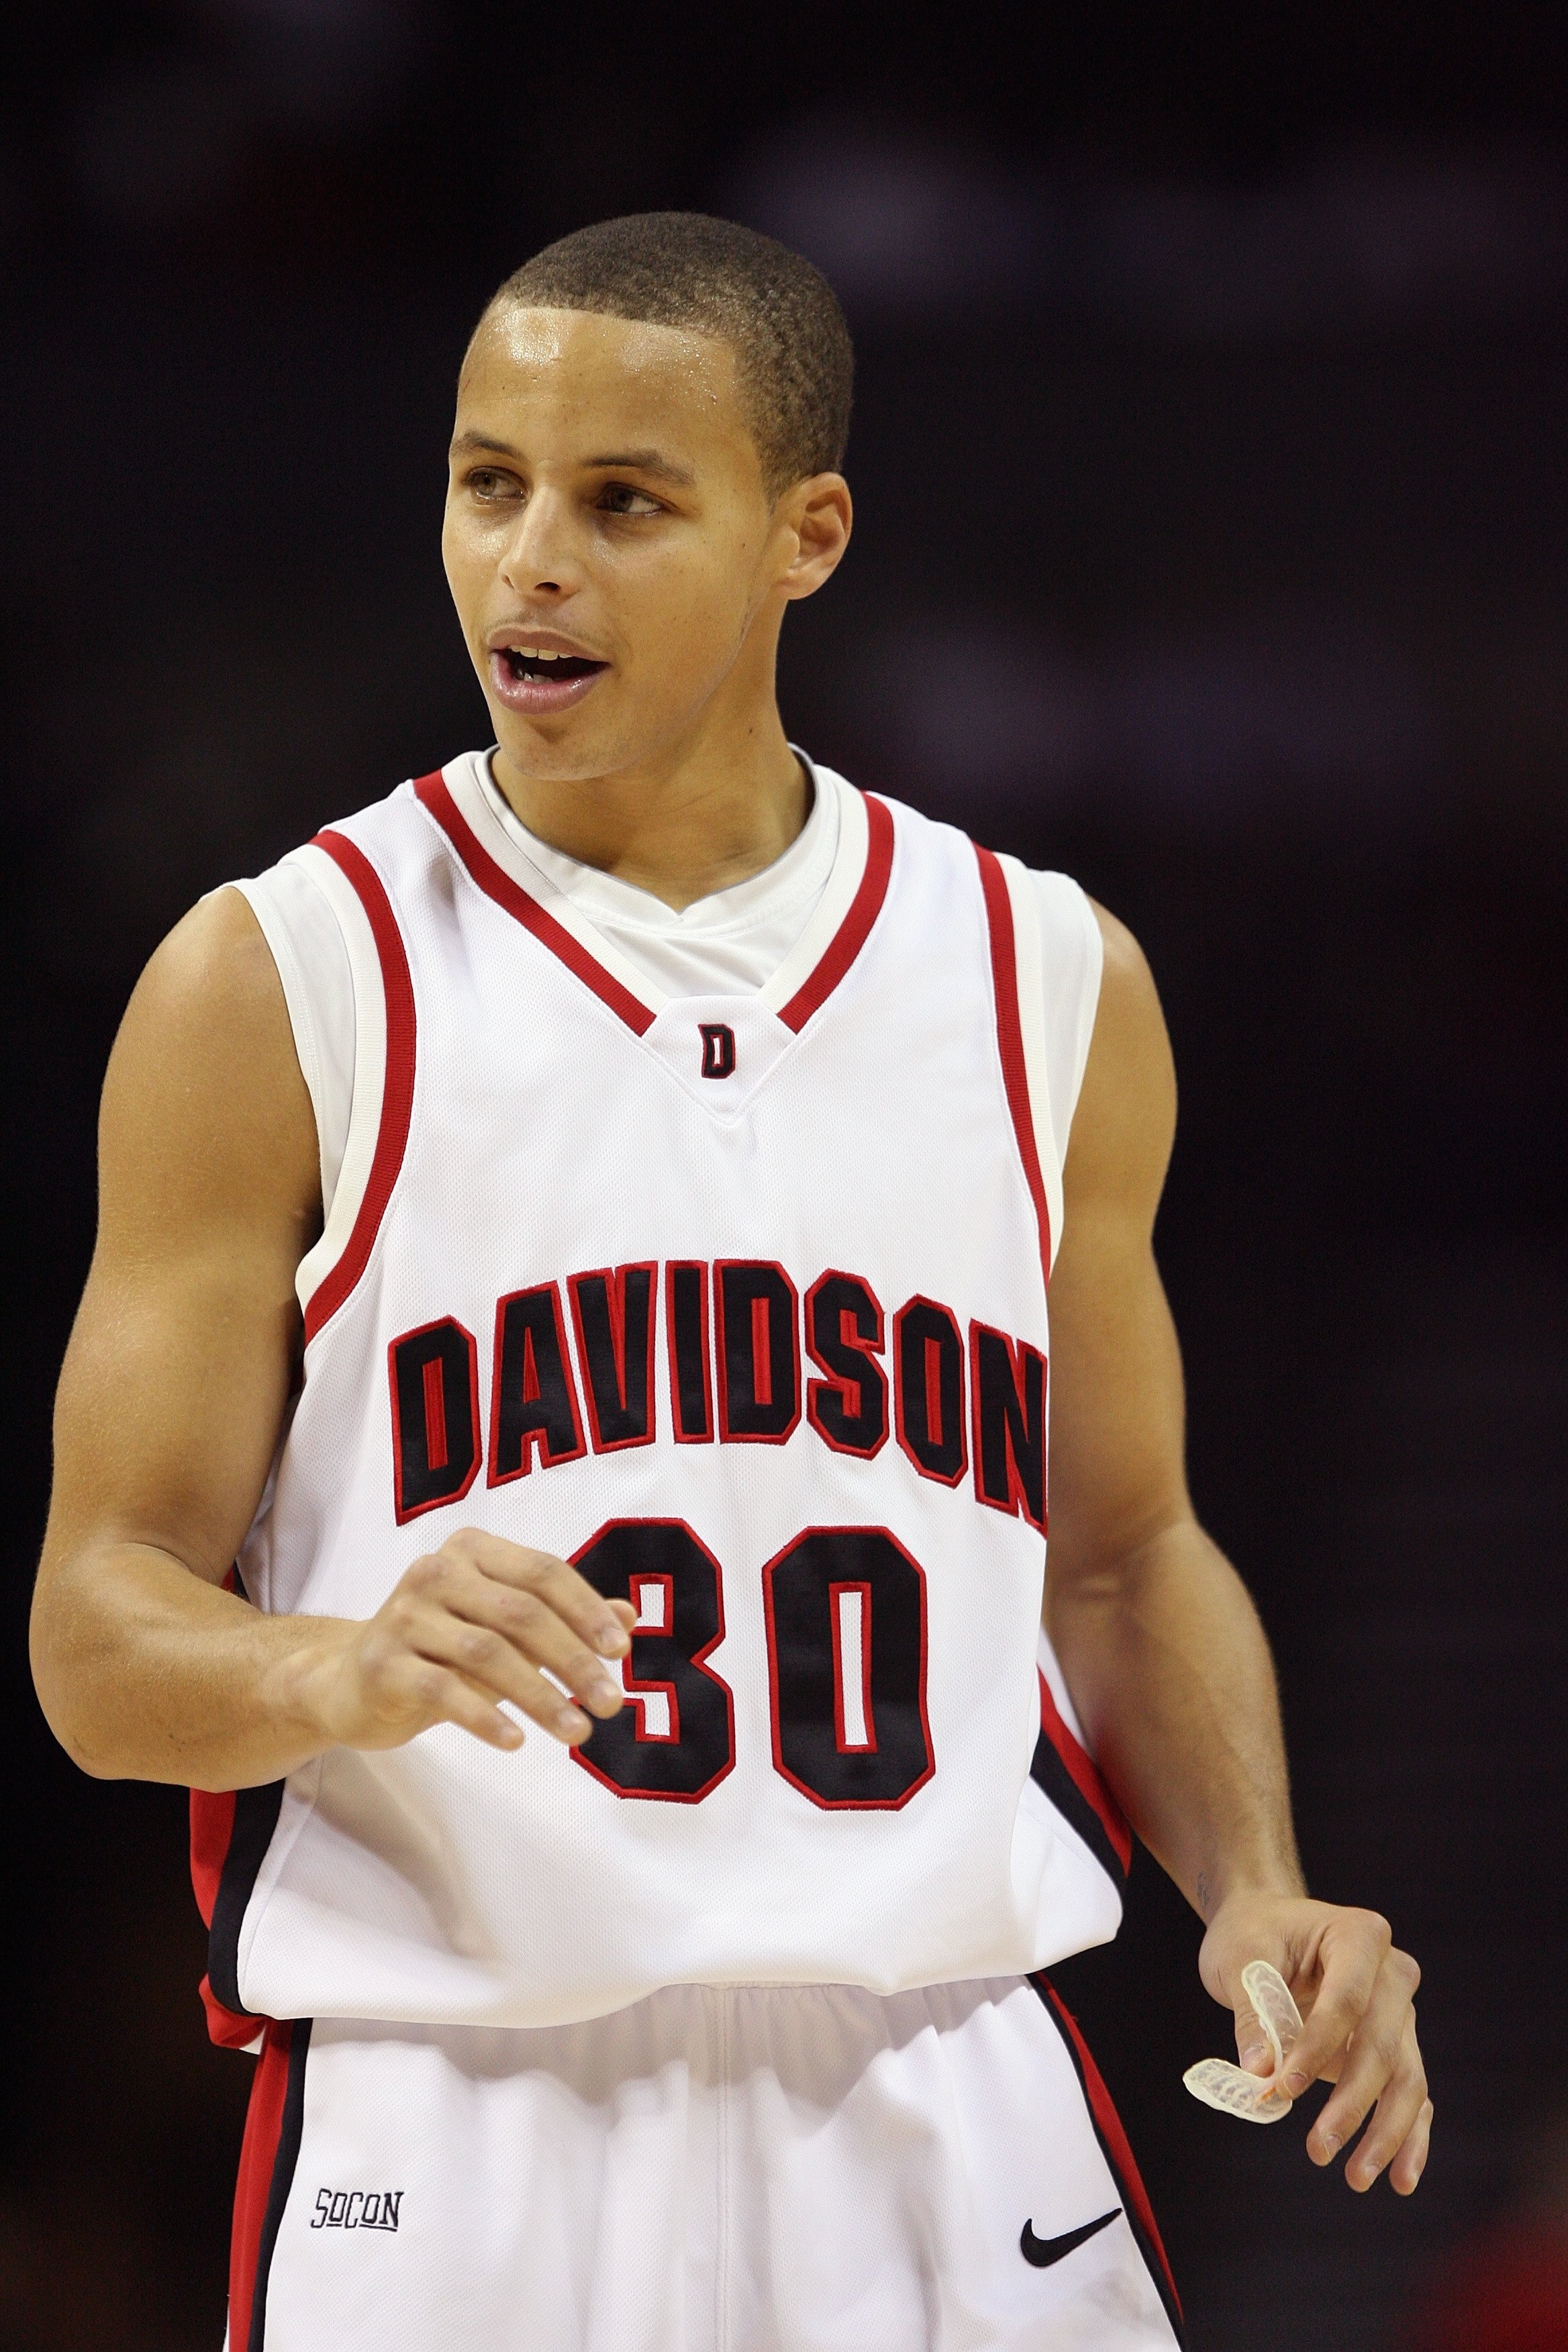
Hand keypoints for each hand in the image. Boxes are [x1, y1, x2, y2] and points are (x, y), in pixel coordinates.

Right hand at [280, 1530, 635, 1755]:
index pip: (543, 1572)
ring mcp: (403, 1615)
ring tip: (578, 1732)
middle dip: (574, 1660)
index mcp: (471, 1549)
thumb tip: (629, 1618)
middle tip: (612, 1703)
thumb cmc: (440, 1651)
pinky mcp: (381, 1663)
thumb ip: (562, 1618)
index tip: (622, 1652)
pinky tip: (516, 1742)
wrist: (347, 1682)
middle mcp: (435, 1571)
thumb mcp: (503, 1629)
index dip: (586, 1610)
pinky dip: (485, 1716)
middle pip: (521, 1613)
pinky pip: (443, 1690)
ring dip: (541, 1696)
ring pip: (487, 1653)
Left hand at [1198, 1889, 1431, 2193]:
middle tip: (1318, 2150)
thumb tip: (1259, 2073)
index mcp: (1360, 1936)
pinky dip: (1409, 2137)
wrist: (1267, 1927)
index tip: (1285, 2089)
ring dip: (1386, 2133)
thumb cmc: (1253, 1934)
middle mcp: (1391, 1975)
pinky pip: (1412, 2094)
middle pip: (1382, 2046)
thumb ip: (1253, 2013)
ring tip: (1356, 2177)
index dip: (1318, 2048)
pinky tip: (1399, 2178)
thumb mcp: (1239, 1958)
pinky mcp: (1396, 2047)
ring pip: (1407, 2079)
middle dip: (1353, 2103)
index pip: (1346, 2001)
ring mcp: (1400, 2013)